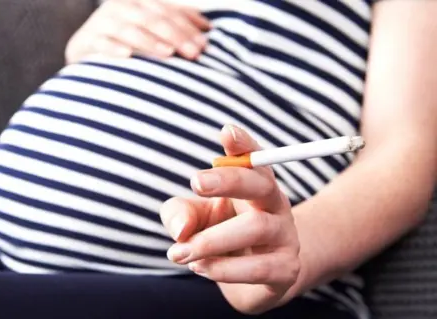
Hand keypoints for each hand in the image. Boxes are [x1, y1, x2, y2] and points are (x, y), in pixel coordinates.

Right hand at [65, 0, 210, 63]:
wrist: (86, 49)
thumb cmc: (126, 40)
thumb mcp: (150, 28)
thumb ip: (175, 24)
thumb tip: (208, 28)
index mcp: (139, 1)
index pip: (167, 11)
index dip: (187, 26)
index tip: (204, 44)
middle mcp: (121, 7)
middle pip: (153, 19)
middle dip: (176, 36)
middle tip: (194, 53)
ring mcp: (103, 23)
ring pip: (130, 30)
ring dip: (150, 42)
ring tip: (168, 54)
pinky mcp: (87, 41)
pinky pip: (101, 43)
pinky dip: (113, 48)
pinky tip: (127, 55)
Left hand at [160, 125, 300, 313]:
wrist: (256, 279)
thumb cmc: (222, 235)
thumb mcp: (196, 218)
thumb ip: (181, 213)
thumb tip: (181, 230)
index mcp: (255, 185)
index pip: (254, 159)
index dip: (244, 145)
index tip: (226, 132)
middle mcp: (275, 205)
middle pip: (261, 184)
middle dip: (229, 179)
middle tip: (196, 182)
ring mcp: (285, 236)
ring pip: (257, 227)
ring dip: (212, 240)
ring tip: (180, 253)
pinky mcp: (286, 269)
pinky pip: (259, 268)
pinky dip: (225, 269)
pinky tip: (201, 268)